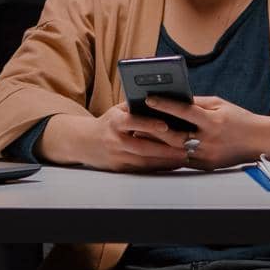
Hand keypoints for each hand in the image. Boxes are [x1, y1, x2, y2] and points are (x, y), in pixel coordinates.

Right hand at [42, 103, 189, 172]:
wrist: (84, 142)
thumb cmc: (108, 123)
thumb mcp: (117, 110)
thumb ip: (136, 106)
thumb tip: (161, 100)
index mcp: (114, 122)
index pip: (133, 122)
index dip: (149, 124)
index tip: (166, 125)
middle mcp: (115, 141)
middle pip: (143, 146)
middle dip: (166, 148)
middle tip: (185, 145)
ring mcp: (117, 157)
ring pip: (145, 161)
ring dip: (166, 160)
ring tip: (184, 156)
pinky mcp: (120, 169)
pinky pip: (143, 169)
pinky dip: (159, 167)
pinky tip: (173, 164)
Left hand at [144, 95, 269, 170]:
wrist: (261, 141)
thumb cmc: (239, 118)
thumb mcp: (220, 105)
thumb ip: (197, 104)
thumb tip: (174, 100)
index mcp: (213, 122)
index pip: (184, 111)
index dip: (165, 104)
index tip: (148, 99)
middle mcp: (209, 141)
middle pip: (174, 135)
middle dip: (154, 129)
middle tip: (136, 122)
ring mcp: (207, 157)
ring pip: (175, 150)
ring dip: (157, 143)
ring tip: (140, 135)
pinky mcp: (206, 167)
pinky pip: (183, 160)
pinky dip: (169, 153)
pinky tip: (156, 147)